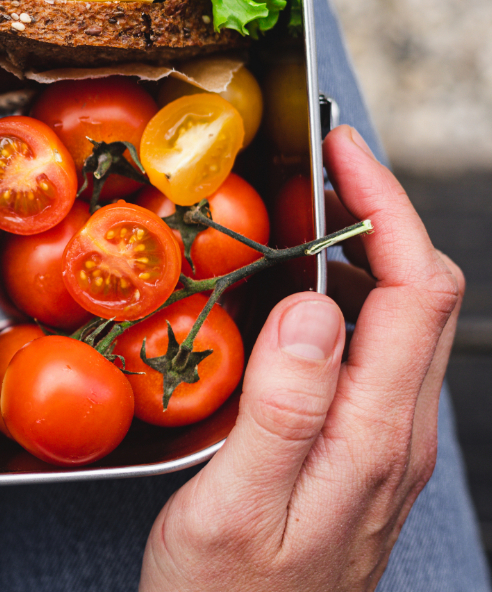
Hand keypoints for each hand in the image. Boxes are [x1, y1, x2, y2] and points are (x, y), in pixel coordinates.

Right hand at [139, 125, 463, 590]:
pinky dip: (345, 298)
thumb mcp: (235, 507)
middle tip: (318, 167)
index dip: (385, 207)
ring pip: (402, 320)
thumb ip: (282, 409)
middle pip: (422, 294)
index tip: (342, 150)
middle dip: (380, 212)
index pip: (414, 290)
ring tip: (299, 217)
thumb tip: (312, 304)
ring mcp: (385, 445)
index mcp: (375, 437)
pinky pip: (373, 353)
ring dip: (363, 253)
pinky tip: (291, 296)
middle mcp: (397, 434)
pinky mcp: (361, 452)